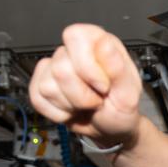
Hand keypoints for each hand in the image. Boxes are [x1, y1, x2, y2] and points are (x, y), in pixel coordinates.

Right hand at [29, 24, 142, 146]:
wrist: (109, 129)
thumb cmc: (120, 108)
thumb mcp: (129, 92)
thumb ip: (118, 68)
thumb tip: (105, 44)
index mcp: (95, 42)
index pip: (75, 37)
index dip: (87, 65)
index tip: (103, 86)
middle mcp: (72, 51)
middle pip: (60, 69)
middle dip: (81, 95)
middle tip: (97, 100)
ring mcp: (52, 67)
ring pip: (47, 87)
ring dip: (71, 105)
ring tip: (85, 105)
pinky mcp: (39, 86)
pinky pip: (38, 100)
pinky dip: (58, 113)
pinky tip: (72, 109)